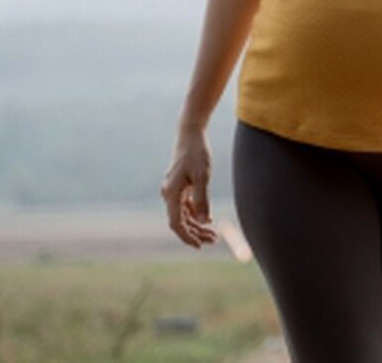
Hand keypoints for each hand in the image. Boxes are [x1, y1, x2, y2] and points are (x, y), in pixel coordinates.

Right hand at [161, 128, 218, 248]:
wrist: (190, 134)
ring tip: (213, 234)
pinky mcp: (178, 186)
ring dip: (196, 225)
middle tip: (213, 240)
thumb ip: (202, 200)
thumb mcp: (202, 177)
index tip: (199, 246)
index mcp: (171, 194)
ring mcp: (173, 191)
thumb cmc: (197, 154)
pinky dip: (195, 214)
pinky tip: (207, 219)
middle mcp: (168, 194)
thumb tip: (203, 222)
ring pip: (183, 215)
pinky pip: (185, 206)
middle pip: (180, 221)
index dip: (187, 236)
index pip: (176, 223)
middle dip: (195, 233)